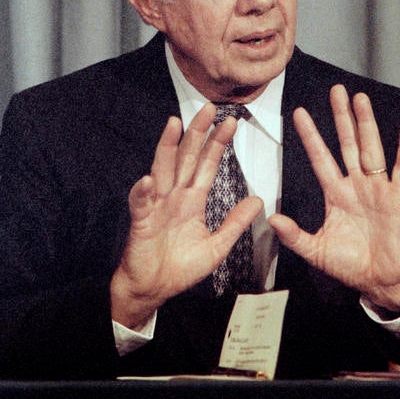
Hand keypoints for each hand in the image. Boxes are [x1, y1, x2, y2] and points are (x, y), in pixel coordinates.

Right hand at [111, 103, 262, 328]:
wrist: (153, 290)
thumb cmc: (180, 267)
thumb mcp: (216, 246)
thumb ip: (235, 223)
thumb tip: (258, 201)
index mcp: (192, 199)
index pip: (206, 164)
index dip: (217, 143)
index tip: (231, 123)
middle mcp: (174, 196)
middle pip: (186, 157)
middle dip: (197, 132)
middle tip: (209, 109)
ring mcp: (156, 206)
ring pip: (162, 169)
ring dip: (167, 147)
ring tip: (174, 125)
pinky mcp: (141, 222)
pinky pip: (141, 204)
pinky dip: (143, 192)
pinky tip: (148, 180)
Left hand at [268, 85, 399, 312]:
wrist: (381, 283)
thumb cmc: (350, 266)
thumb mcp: (316, 251)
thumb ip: (294, 236)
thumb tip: (271, 218)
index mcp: (335, 193)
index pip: (320, 157)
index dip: (310, 136)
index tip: (298, 113)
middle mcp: (356, 184)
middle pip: (346, 143)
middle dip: (341, 117)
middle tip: (336, 90)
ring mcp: (377, 188)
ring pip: (370, 148)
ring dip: (366, 123)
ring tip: (360, 98)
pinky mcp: (398, 197)